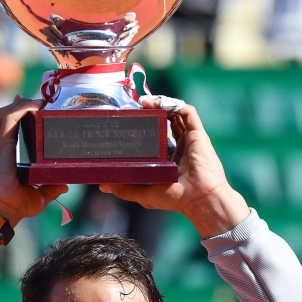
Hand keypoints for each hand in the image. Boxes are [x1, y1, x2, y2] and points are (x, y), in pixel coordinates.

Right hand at [0, 96, 67, 225]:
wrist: (3, 211)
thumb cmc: (17, 205)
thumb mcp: (40, 195)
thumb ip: (51, 187)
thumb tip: (65, 185)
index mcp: (3, 155)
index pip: (7, 125)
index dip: (19, 111)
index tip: (34, 105)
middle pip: (5, 114)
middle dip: (21, 103)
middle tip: (42, 100)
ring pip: (4, 113)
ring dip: (21, 103)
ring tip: (39, 101)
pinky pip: (8, 118)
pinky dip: (21, 108)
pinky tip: (35, 105)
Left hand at [99, 98, 248, 237]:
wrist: (199, 199)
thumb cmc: (175, 199)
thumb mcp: (144, 194)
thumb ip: (125, 189)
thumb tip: (103, 186)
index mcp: (168, 159)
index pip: (154, 136)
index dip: (143, 126)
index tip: (127, 120)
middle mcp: (179, 146)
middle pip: (164, 121)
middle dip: (150, 111)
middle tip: (134, 107)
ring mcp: (189, 139)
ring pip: (175, 113)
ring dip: (160, 104)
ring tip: (143, 102)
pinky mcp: (198, 134)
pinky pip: (188, 112)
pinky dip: (174, 104)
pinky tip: (159, 103)